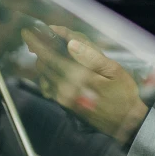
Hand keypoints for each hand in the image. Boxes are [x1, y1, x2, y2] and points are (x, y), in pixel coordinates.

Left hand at [22, 26, 147, 143]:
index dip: (37, 43)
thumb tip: (70, 43)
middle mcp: (66, 89)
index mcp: (77, 77)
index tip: (27, 32)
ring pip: (45, 75)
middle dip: (39, 50)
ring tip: (47, 50)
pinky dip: (48, 75)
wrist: (127, 123)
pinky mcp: (66, 105)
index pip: (50, 56)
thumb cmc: (124, 93)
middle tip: (37, 37)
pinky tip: (56, 69)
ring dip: (43, 62)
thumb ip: (91, 56)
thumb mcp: (114, 70)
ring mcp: (64, 99)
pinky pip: (50, 87)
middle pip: (43, 65)